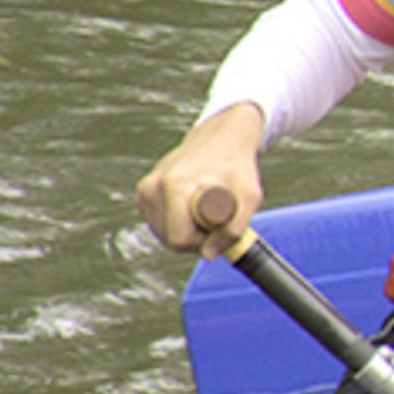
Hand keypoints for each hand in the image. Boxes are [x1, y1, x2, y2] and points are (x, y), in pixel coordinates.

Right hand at [136, 104, 266, 252]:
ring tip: (205, 209)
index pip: (179, 238)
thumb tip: (208, 255)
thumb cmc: (237, 165)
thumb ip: (234, 229)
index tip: (219, 224)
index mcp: (174, 186)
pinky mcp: (144, 194)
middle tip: (216, 218)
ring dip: (187, 231)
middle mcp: (152, 187)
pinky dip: (177, 223)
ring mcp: (145, 190)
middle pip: (169, 240)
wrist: (221, 138)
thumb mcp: (250, 196)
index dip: (203, 241)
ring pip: (162, 235)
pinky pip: (159, 224)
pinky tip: (193, 206)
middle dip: (195, 238)